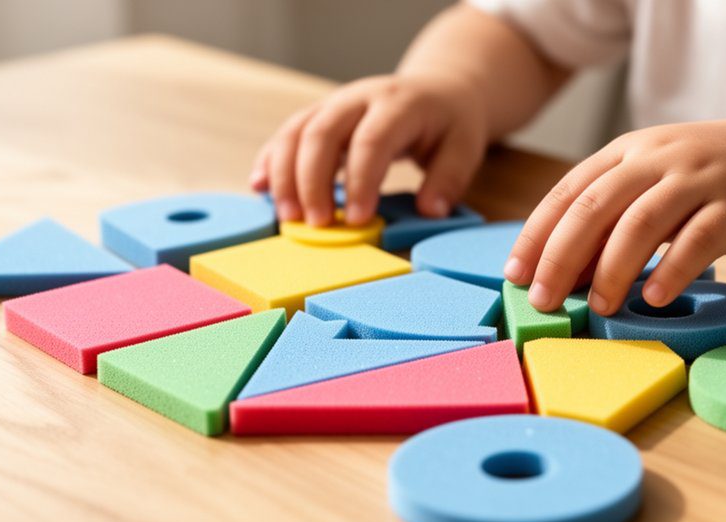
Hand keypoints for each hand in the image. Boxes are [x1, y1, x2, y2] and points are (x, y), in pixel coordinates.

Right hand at [249, 74, 487, 225]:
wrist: (437, 91)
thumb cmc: (449, 124)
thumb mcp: (465, 147)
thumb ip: (449, 179)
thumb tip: (430, 211)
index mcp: (398, 103)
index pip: (372, 140)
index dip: (361, 181)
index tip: (357, 220)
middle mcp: (359, 98)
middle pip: (322, 132)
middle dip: (312, 181)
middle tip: (315, 224)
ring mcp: (333, 104)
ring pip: (296, 131)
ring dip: (284, 175)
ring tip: (287, 217)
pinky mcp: (318, 115)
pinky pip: (286, 135)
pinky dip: (270, 161)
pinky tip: (260, 188)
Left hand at [503, 114, 725, 315]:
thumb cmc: (707, 179)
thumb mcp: (653, 181)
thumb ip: (610, 218)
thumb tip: (563, 273)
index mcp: (627, 151)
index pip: (568, 192)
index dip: (537, 235)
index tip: (515, 275)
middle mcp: (657, 157)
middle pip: (595, 206)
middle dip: (561, 257)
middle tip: (545, 300)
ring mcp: (699, 177)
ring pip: (643, 222)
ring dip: (614, 269)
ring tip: (600, 307)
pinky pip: (699, 239)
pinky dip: (673, 270)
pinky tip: (656, 298)